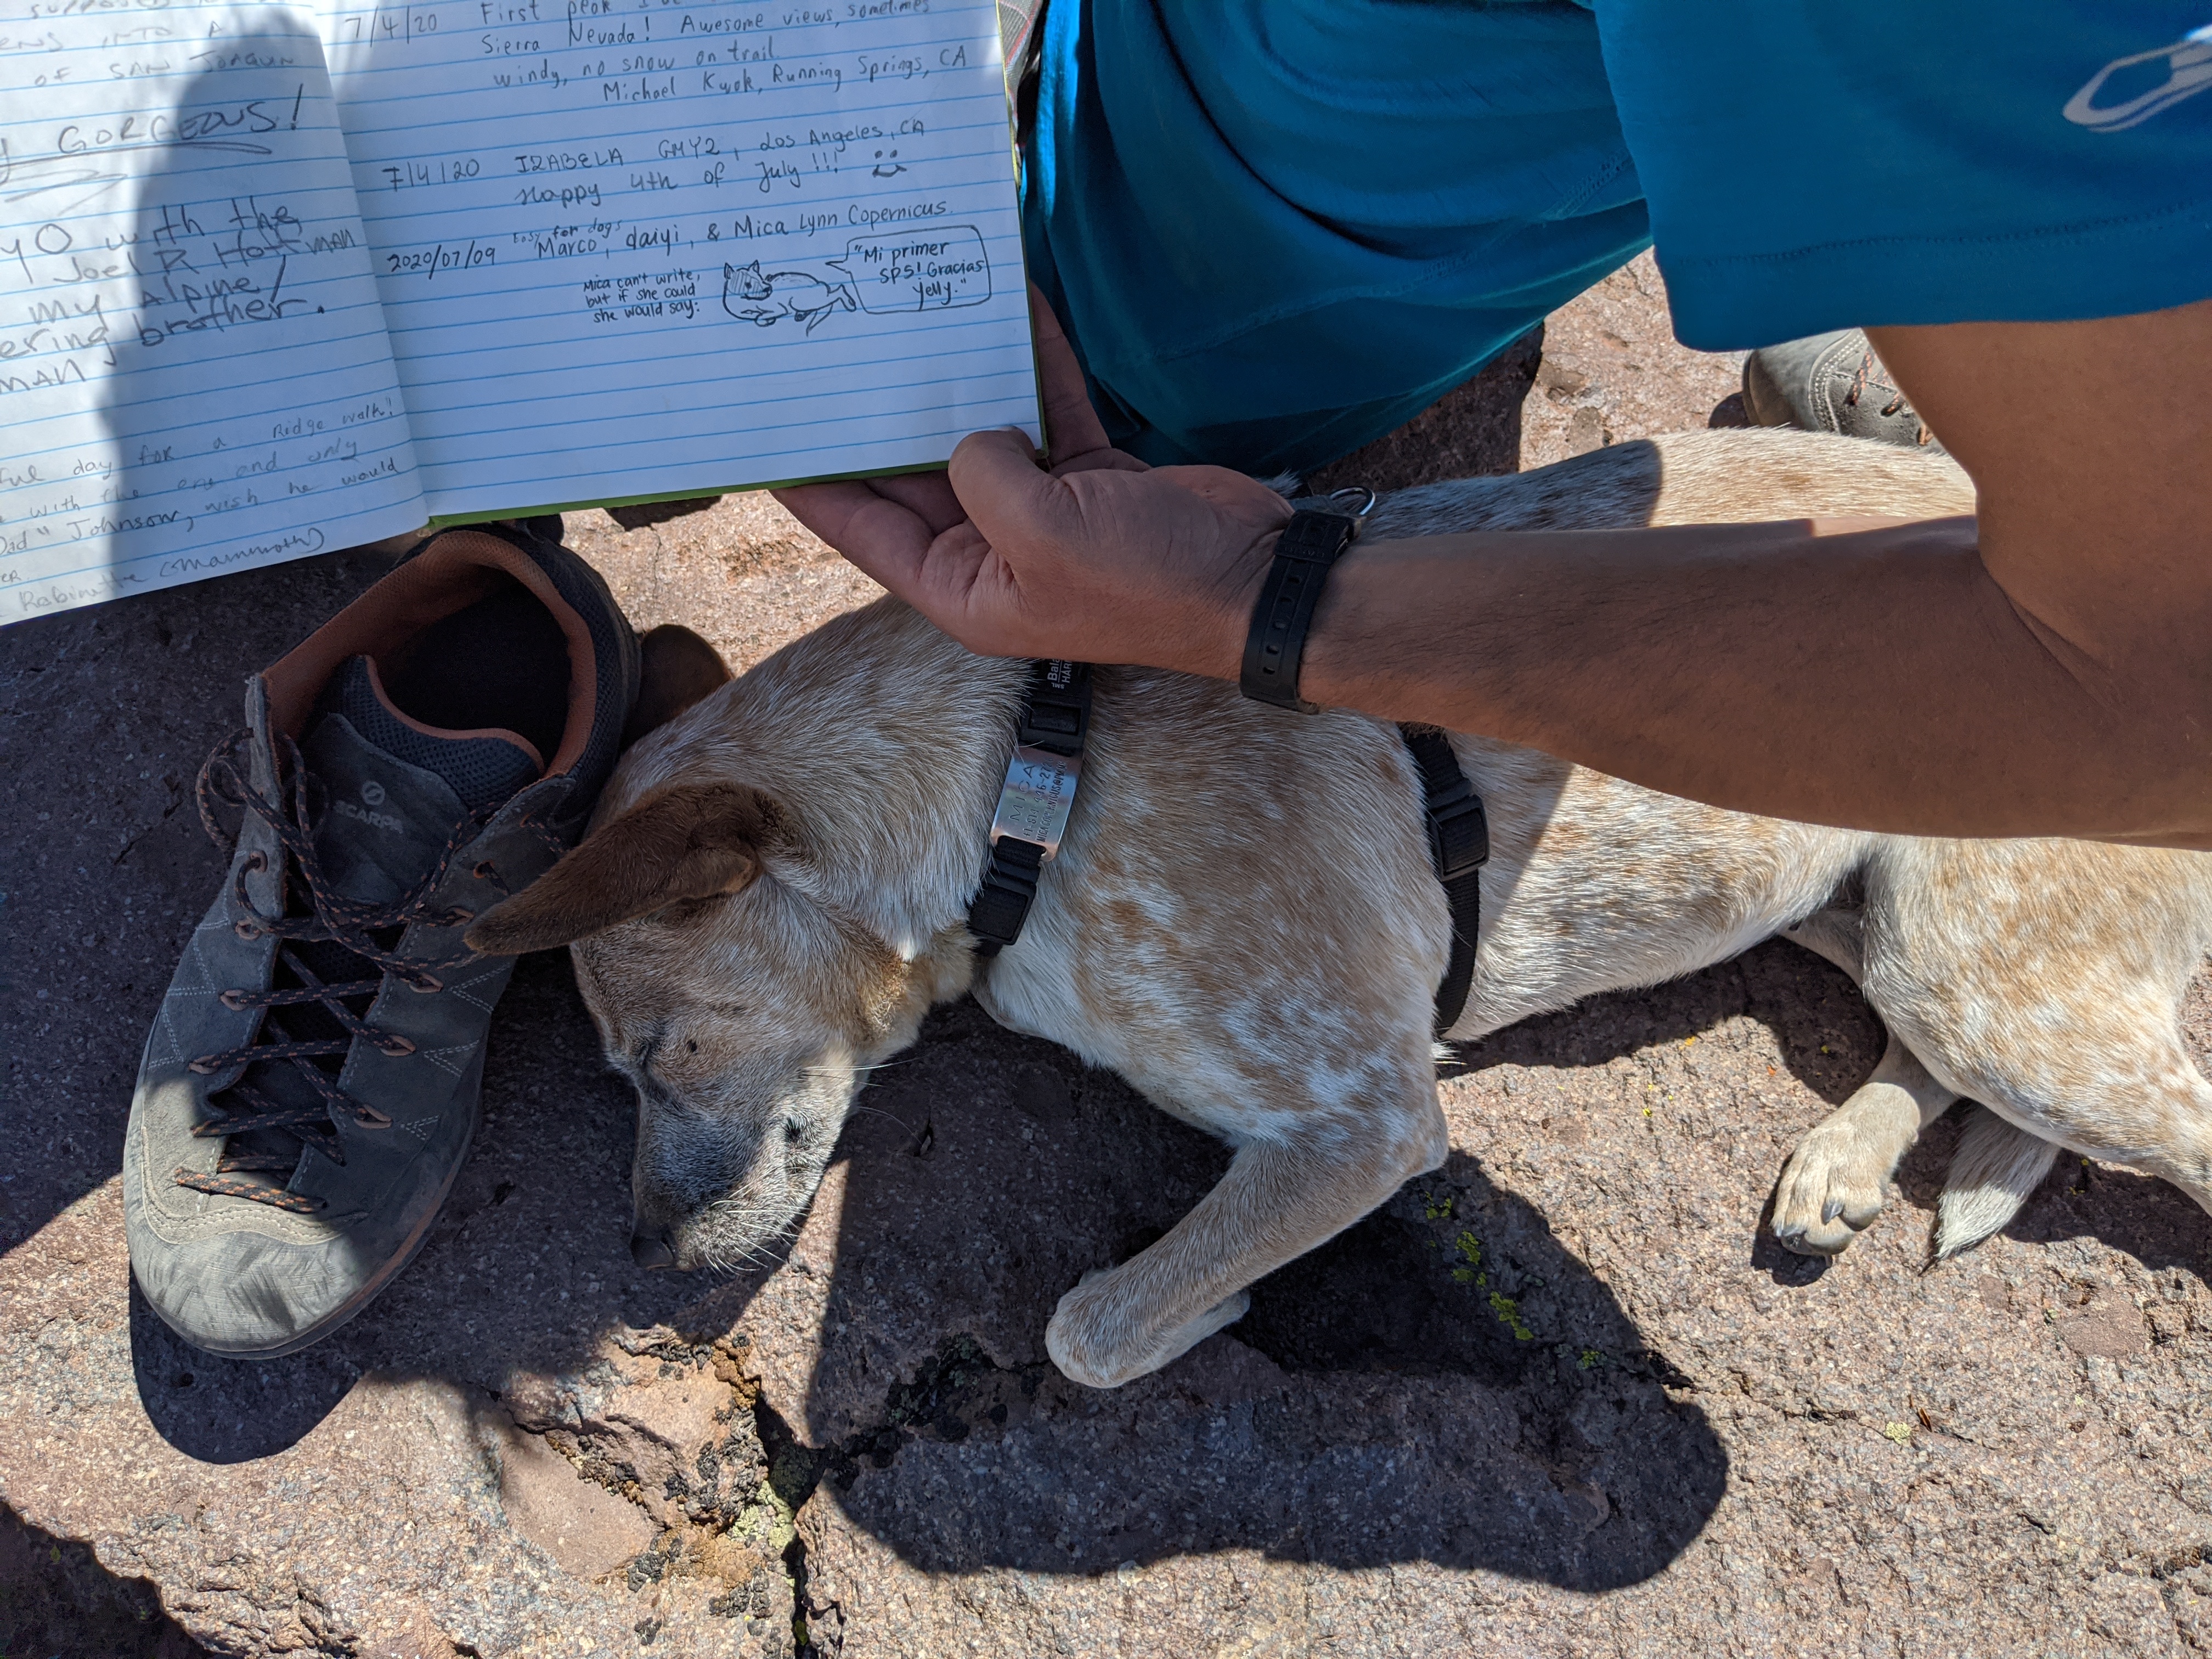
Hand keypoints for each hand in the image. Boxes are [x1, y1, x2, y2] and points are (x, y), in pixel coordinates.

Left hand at [776, 288, 1291, 674]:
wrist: (1258, 583)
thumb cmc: (1147, 581)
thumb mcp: (1041, 531)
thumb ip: (983, 474)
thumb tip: (974, 433)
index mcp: (964, 586)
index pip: (866, 531)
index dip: (815, 485)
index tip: (768, 436)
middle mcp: (993, 551)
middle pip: (915, 474)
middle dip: (880, 418)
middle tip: (829, 348)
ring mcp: (1043, 512)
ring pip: (979, 435)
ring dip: (955, 380)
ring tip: (906, 316)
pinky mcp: (1090, 477)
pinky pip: (1045, 410)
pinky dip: (1031, 364)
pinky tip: (1010, 308)